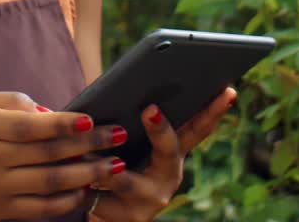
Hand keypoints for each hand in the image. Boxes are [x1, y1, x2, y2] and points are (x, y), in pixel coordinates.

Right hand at [0, 91, 129, 220]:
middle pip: (48, 154)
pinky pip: (41, 210)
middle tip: (118, 136)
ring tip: (114, 165)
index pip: (29, 126)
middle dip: (88, 145)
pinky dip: (67, 202)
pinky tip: (86, 191)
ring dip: (87, 175)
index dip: (62, 123)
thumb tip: (47, 110)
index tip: (89, 118)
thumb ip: (6, 102)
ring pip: (50, 184)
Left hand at [87, 86, 237, 220]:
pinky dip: (86, 186)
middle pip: (171, 152)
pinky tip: (74, 176)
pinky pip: (100, 198)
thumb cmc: (115, 170)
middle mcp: (167, 180)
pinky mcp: (124, 218)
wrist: (105, 216)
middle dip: (161, 131)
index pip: (198, 130)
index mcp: (171, 158)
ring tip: (91, 146)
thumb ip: (132, 125)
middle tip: (151, 109)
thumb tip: (131, 91)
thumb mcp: (129, 148)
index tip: (224, 90)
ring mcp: (148, 202)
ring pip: (127, 179)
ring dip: (107, 163)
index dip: (213, 111)